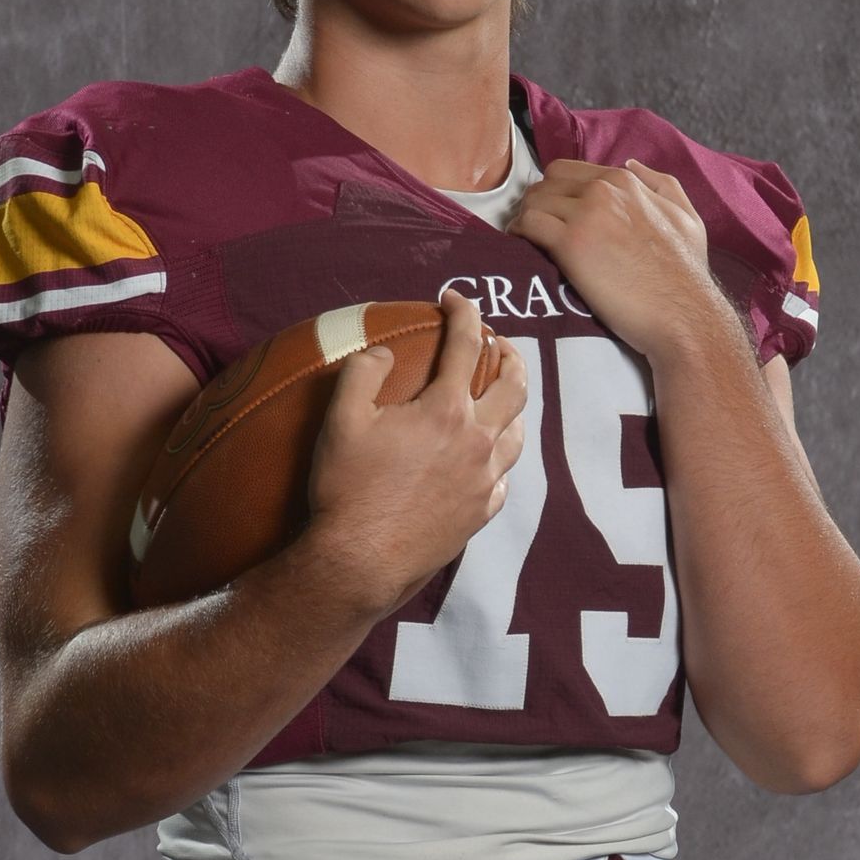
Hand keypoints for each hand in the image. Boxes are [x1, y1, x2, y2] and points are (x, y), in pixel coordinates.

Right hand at [304, 290, 528, 616]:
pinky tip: (489, 456)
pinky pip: (505, 477)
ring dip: (513, 403)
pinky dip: (501, 456)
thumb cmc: (346, 488)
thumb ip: (364, 372)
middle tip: (496, 343)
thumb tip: (385, 351)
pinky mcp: (481, 513)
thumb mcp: (341, 420)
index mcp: (445, 410)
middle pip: (514, 384)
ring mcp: (484, 480)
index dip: (463, 312)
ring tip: (501, 394)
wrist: (361, 561)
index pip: (465, 344)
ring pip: (519, 430)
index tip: (454, 298)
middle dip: (509, 353)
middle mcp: (477, 441)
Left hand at [505, 157, 724, 359]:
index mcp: (625, 181)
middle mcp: (603, 189)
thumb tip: (631, 163)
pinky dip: (520, 235)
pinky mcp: (570, 244)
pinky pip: (527, 224)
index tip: (556, 216)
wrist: (683, 314)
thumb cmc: (687, 274)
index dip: (557, 194)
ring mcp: (585, 214)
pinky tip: (525, 251)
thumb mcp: (688, 217)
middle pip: (546, 183)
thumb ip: (661, 184)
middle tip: (539, 231)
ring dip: (526, 220)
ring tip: (530, 243)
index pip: (569, 172)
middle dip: (539, 204)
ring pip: (532, 201)